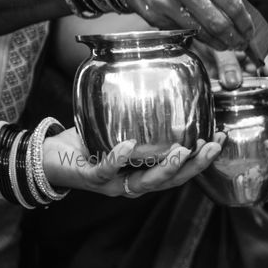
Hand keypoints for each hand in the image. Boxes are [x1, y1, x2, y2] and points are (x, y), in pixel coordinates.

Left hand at [41, 128, 224, 197]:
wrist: (46, 157)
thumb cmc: (84, 143)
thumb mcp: (115, 129)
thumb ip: (136, 117)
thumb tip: (158, 84)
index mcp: (144, 173)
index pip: (181, 169)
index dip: (203, 158)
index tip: (221, 138)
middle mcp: (133, 183)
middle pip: (172, 181)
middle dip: (195, 165)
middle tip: (212, 147)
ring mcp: (114, 183)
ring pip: (147, 182)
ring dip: (167, 168)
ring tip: (183, 151)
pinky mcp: (91, 178)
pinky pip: (107, 170)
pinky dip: (119, 158)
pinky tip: (130, 145)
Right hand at [123, 0, 253, 50]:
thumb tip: (241, 14)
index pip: (231, 4)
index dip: (244, 22)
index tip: (249, 31)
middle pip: (218, 23)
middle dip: (234, 38)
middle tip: (241, 43)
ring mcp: (166, 2)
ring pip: (201, 32)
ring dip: (218, 43)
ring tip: (227, 45)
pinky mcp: (154, 15)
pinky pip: (182, 32)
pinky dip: (197, 38)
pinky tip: (205, 38)